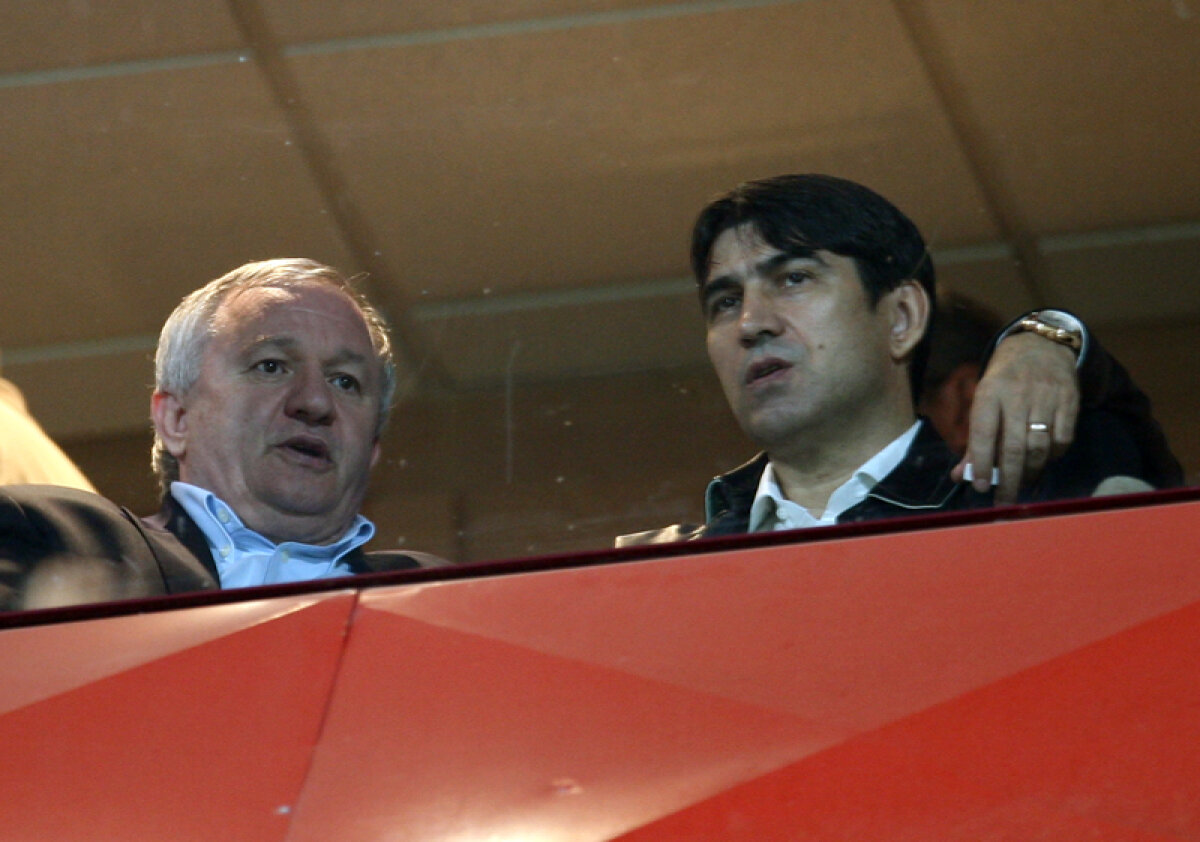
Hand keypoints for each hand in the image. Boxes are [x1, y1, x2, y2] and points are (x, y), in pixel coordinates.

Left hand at [951, 332, 1078, 502]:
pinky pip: (1063, 439)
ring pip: (1040, 446)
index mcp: (990, 393)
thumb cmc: (1004, 380)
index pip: (983, 433)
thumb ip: (974, 441)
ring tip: (1023, 483)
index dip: (981, 462)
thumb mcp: (983, 401)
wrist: (1041, 346)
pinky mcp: (1070, 400)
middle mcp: (1018, 395)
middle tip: (1004, 502)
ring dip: (1031, 471)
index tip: (981, 488)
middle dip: (1008, 479)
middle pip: (1014, 446)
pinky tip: (1045, 461)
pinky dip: (1054, 456)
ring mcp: (1046, 397)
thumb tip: (961, 476)